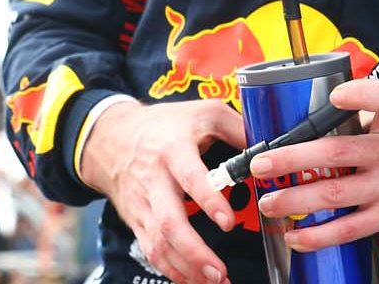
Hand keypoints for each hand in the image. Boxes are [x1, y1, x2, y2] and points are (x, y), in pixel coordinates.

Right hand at [79, 99, 247, 282]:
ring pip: (159, 243)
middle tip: (220, 271)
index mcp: (173, 150)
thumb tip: (268, 147)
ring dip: (186, 268)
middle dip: (194, 251)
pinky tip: (193, 280)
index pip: (190, 178)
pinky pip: (152, 250)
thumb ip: (236, 127)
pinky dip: (171, 270)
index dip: (208, 200)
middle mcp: (155, 180)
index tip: (227, 221)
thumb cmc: (163, 125)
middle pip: (168, 222)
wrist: (111, 138)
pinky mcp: (137, 221)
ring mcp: (143, 204)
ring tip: (214, 281)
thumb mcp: (201, 112)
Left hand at [249, 78, 378, 250]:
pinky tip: (296, 236)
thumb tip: (305, 119)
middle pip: (338, 152)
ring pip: (335, 194)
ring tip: (268, 203)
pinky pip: (348, 228)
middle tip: (261, 165)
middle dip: (293, 159)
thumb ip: (363, 119)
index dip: (362, 94)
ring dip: (295, 199)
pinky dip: (318, 235)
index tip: (336, 96)